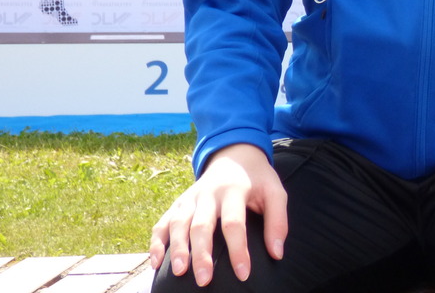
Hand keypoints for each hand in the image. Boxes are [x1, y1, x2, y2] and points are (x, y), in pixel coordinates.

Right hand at [149, 143, 287, 286]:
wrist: (236, 154)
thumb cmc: (258, 180)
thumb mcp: (275, 192)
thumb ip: (278, 221)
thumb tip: (277, 253)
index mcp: (234, 190)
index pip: (234, 223)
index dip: (238, 249)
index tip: (243, 274)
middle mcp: (209, 193)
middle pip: (202, 225)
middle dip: (202, 254)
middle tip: (204, 281)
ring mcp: (190, 197)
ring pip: (179, 223)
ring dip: (177, 248)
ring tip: (179, 272)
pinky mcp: (178, 203)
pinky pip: (163, 223)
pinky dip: (157, 242)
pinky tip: (156, 263)